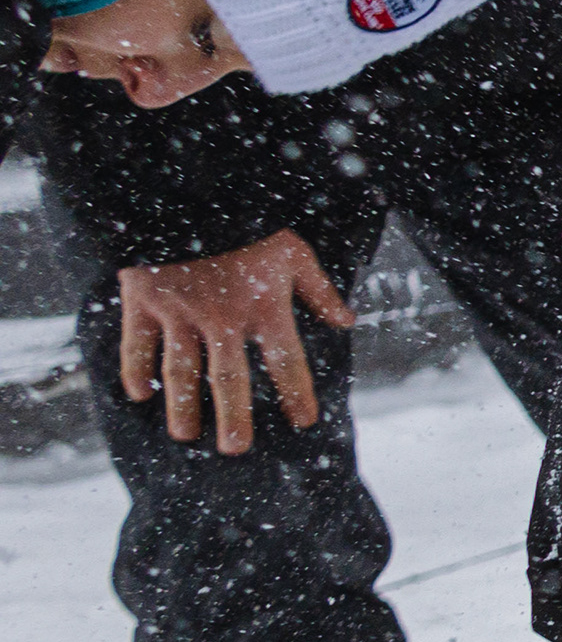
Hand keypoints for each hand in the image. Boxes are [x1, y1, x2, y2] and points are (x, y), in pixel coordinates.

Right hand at [118, 229, 354, 451]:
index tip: (304, 420)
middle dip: (234, 417)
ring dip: (183, 406)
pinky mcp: (144, 302)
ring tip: (187, 435)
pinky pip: (137, 344)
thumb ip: (319, 290)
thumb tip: (347, 321)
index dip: (297, 393)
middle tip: (236, 449)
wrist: (189, 192)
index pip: (286, 362)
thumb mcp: (295, 252)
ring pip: (181, 370)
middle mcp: (224, 319)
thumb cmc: (249, 223)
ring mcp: (181, 313)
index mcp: (265, 308)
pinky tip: (140, 396)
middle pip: (230, 379)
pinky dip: (136, 370)